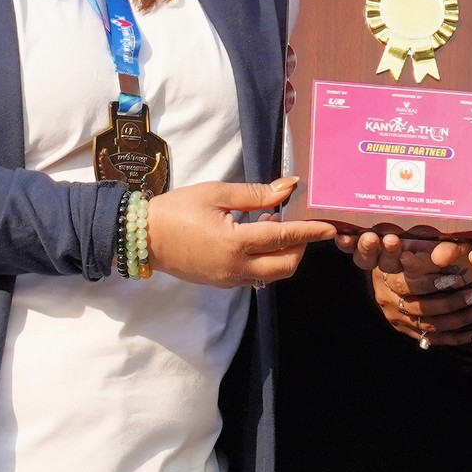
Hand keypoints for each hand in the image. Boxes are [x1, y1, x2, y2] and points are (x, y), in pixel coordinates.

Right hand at [149, 178, 334, 287]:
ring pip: (272, 275)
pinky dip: (265, 261)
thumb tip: (288, 187)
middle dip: (300, 247)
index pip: (284, 238)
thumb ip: (255, 194)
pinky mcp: (221, 283)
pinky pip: (255, 277)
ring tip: (273, 227)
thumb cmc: (176, 210)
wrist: (142, 237)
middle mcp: (235, 268)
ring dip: (282, 255)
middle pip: (285, 265)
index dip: (309, 232)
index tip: (329, 227)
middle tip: (299, 225)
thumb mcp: (216, 194)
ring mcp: (228, 280)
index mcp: (234, 243)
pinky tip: (256, 239)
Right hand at [370, 253, 471, 346]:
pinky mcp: (410, 332)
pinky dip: (461, 337)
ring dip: (464, 318)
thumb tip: (445, 247)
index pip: (409, 284)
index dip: (433, 283)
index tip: (457, 278)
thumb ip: (423, 243)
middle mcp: (389, 302)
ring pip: (433, 326)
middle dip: (455, 302)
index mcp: (386, 277)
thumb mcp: (410, 240)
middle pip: (424, 308)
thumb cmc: (404, 248)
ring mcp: (399, 320)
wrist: (388, 269)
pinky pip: (437, 339)